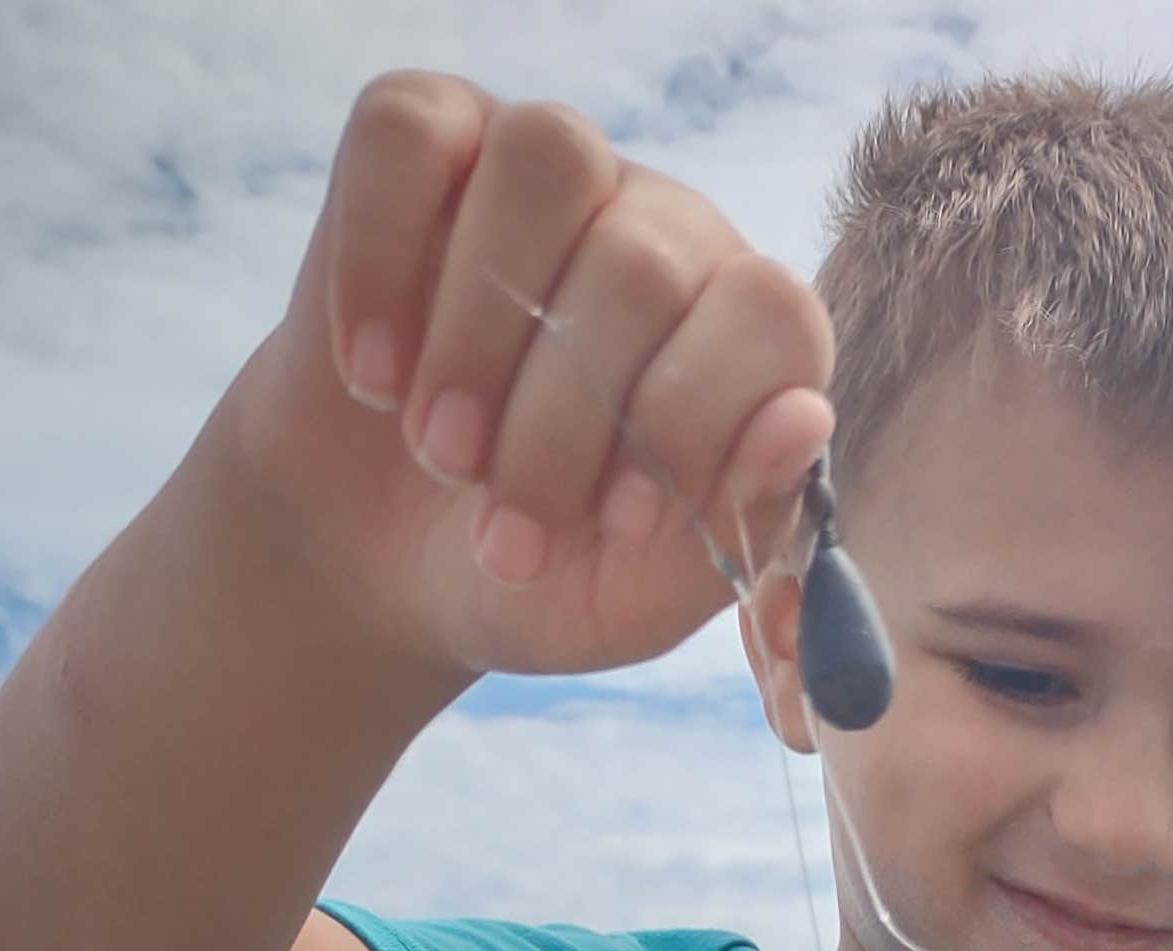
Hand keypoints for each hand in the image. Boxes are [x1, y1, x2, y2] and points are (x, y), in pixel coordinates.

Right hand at [232, 74, 831, 679]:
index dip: (692, 421)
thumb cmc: (534, 575)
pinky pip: (409, 131)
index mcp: (741, 334)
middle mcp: (663, 229)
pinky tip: (369, 372)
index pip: (771, 315)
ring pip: (548, 159)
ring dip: (479, 328)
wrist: (381, 563)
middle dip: (560, 424)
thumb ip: (733, 526)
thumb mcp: (635, 597)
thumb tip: (804, 417)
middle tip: (503, 528)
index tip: (612, 525)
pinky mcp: (426, 140)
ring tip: (439, 451)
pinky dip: (376, 257)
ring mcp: (552, 172)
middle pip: (643, 263)